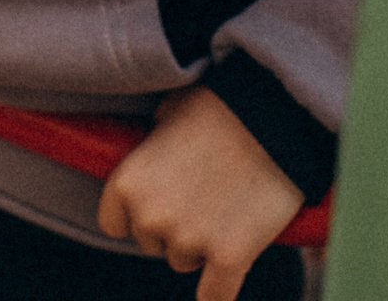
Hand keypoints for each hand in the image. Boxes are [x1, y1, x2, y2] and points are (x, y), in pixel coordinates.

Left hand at [97, 85, 304, 300]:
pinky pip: (215, 296)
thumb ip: (154, 146)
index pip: (115, 224)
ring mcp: (190, 240)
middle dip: (174, 226)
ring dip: (202, 246)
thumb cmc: (220, 106)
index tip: (159, 204)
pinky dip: (218, 295)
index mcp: (128, 183)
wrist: (272, 113)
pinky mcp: (230, 256)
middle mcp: (151, 217)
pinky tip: (219, 290)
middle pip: (153, 244)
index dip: (138, 215)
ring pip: (185, 262)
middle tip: (203, 198)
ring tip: (227, 209)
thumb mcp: (169, 115)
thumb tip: (156, 148)